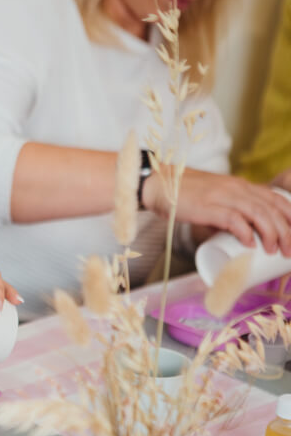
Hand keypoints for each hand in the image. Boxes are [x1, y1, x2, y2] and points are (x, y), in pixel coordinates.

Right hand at [143, 168, 290, 255]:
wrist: (157, 185)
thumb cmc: (184, 196)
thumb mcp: (214, 200)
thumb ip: (227, 215)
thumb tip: (238, 236)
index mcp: (240, 186)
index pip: (275, 198)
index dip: (290, 216)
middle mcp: (236, 188)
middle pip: (272, 208)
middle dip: (286, 231)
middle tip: (289, 250)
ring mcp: (222, 196)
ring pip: (258, 213)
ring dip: (271, 234)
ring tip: (274, 250)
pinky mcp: (208, 206)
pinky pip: (233, 219)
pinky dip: (245, 232)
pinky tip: (250, 244)